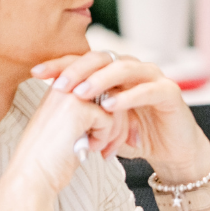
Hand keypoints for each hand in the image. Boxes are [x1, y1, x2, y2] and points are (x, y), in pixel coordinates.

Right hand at [0, 82, 119, 210]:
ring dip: (116, 131)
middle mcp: (65, 82)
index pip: (105, 82)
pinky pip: (109, 118)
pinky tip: (88, 148)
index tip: (113, 133)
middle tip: (115, 144)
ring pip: (116, 103)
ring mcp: (70, 93)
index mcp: (63, 82)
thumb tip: (126, 102)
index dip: (115, 107)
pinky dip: (105, 138)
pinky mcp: (77, 108)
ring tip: (103, 149)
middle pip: (114, 90)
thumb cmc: (52, 157)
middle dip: (121, 120)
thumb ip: (94, 107)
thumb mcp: (74, 124)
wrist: (32, 177)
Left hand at [30, 51, 209, 181]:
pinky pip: (147, 90)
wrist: (173, 152)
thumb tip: (48, 113)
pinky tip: (109, 105)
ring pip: (124, 68)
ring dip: (100, 79)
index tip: (35, 73)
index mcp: (115, 72)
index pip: (84, 61)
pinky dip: (127, 97)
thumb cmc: (137, 136)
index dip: (60, 65)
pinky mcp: (169, 92)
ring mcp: (153, 77)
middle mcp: (134, 69)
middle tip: (59, 84)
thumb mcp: (103, 125)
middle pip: (102, 58)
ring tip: (81, 92)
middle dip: (78, 69)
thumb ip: (83, 114)